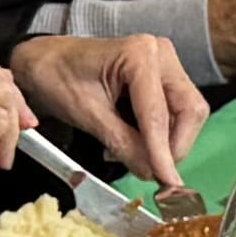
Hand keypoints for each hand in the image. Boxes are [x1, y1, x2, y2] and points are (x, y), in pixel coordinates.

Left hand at [13, 29, 204, 187]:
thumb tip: (150, 172)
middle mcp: (160, 54)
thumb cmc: (58, 77)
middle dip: (173, 147)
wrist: (46, 61)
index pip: (159, 114)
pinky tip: (135, 142)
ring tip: (133, 154)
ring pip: (187, 114)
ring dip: (166, 142)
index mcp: (139, 54)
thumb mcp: (88, 116)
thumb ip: (123, 144)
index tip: (167, 182)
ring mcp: (165, 64)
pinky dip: (160, 134)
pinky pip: (175, 112)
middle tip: (152, 173)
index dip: (163, 153)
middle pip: (189, 111)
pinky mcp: (163, 77)